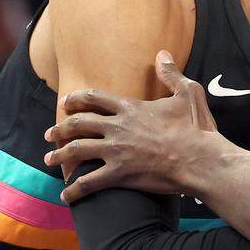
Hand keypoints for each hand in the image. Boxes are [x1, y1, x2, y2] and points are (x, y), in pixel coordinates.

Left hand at [45, 51, 223, 202]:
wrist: (200, 160)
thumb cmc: (196, 128)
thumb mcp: (188, 93)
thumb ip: (171, 73)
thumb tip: (162, 54)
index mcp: (131, 107)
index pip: (95, 98)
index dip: (76, 99)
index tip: (65, 103)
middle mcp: (118, 127)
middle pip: (78, 124)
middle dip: (60, 128)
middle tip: (49, 134)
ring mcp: (117, 151)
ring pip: (77, 150)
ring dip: (59, 155)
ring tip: (49, 160)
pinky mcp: (120, 174)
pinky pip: (89, 182)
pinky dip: (74, 188)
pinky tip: (66, 194)